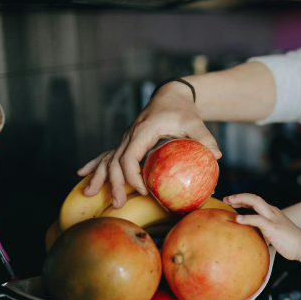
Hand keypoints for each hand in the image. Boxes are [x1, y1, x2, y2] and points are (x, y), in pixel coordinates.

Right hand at [77, 82, 221, 208]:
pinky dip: (96, 164)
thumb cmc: (183, 109)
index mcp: (144, 131)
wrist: (171, 95)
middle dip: (114, 183)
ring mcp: (127, 138)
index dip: (133, 175)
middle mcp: (130, 134)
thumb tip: (217, 156)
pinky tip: (82, 174)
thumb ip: (205, 138)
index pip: (130, 156)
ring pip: (108, 159)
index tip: (142, 190)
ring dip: (100, 177)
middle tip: (118, 204)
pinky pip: (108, 154)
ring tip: (89, 194)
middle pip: (115, 161)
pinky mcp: (128, 141)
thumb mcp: (195, 122)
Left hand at [225, 193, 300, 260]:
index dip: (242, 199)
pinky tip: (238, 219)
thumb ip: (263, 231)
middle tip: (226, 198)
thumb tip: (251, 236)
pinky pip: (258, 220)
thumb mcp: (274, 233)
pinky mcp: (272, 227)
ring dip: (241, 200)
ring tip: (229, 201)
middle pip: (254, 198)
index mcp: (272, 212)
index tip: (231, 201)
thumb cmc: (289, 242)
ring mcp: (273, 218)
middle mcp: (272, 212)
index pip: (255, 201)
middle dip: (239, 196)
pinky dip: (247, 218)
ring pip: (256, 202)